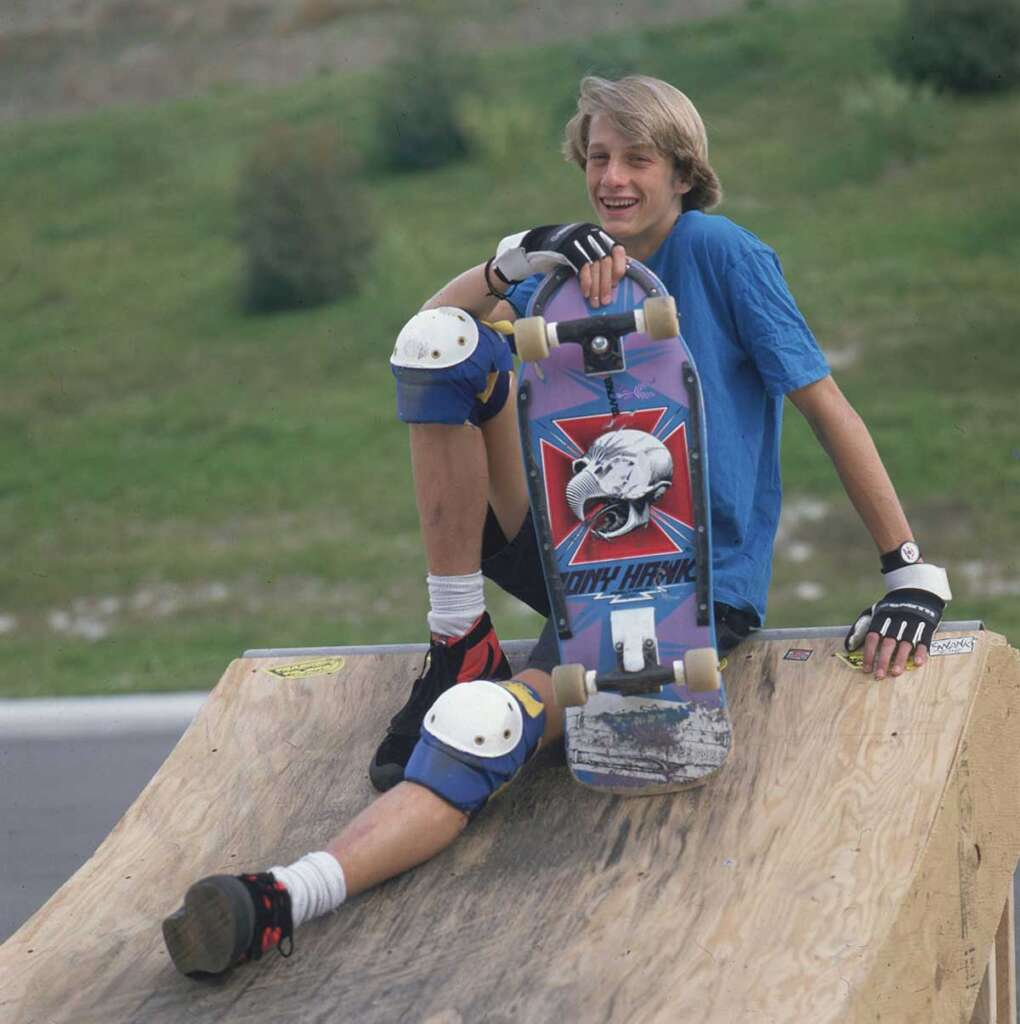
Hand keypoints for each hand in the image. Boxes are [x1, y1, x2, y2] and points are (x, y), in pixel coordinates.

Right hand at [492, 224, 625, 307]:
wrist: (534, 247)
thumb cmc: (561, 255)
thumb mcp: (583, 255)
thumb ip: (597, 261)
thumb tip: (614, 280)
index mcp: (597, 233)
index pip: (617, 250)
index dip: (619, 268)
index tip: (616, 285)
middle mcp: (590, 233)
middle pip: (606, 260)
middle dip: (606, 284)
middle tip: (606, 301)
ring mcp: (579, 238)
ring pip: (595, 265)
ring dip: (597, 287)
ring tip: (595, 302)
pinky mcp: (568, 246)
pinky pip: (582, 265)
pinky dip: (586, 281)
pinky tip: (585, 293)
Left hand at [845, 564, 951, 679]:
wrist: (916, 592)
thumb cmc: (890, 609)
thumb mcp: (873, 614)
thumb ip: (860, 629)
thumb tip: (848, 646)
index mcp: (881, 618)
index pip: (872, 637)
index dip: (868, 654)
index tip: (866, 669)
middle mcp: (895, 622)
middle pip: (888, 643)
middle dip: (883, 660)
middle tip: (879, 676)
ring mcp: (912, 624)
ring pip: (905, 643)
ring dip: (900, 659)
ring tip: (895, 673)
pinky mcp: (926, 627)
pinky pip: (924, 641)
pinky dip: (920, 652)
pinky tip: (917, 663)